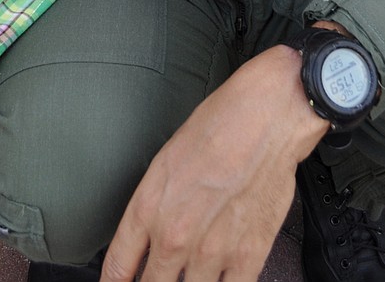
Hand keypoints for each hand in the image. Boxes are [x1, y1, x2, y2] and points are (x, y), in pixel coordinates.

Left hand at [101, 47, 327, 281]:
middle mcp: (175, 235)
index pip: (117, 267)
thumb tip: (149, 237)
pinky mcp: (248, 256)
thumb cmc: (219, 126)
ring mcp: (211, 251)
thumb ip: (154, 206)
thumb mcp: (166, 160)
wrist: (266, 118)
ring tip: (193, 270)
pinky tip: (221, 275)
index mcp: (149, 207)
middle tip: (160, 274)